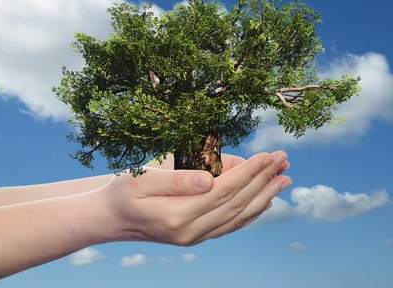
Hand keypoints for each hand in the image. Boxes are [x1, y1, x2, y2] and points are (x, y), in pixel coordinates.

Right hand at [101, 151, 290, 246]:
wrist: (108, 219)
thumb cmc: (121, 192)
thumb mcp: (141, 179)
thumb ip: (176, 179)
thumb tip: (211, 178)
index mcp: (177, 215)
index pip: (225, 191)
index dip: (250, 172)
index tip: (268, 155)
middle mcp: (190, 232)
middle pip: (237, 204)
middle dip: (264, 181)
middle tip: (284, 161)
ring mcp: (194, 237)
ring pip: (238, 217)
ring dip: (264, 197)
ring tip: (284, 179)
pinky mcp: (195, 237)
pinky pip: (230, 225)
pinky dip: (250, 213)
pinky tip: (264, 202)